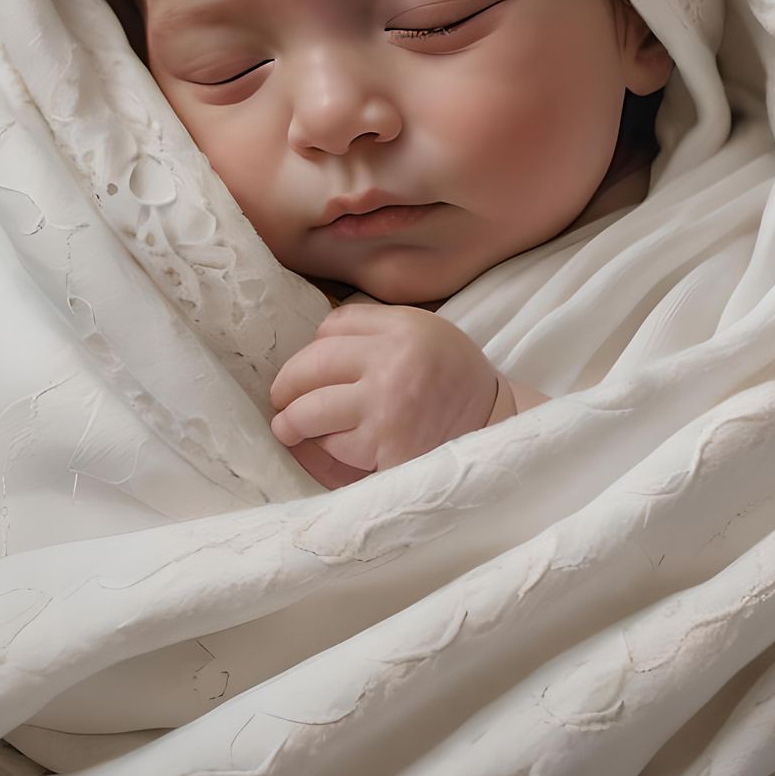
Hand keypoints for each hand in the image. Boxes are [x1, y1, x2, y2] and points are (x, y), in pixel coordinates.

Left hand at [269, 304, 500, 487]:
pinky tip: (336, 447)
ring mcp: (387, 405)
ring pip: (312, 409)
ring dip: (293, 422)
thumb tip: (312, 343)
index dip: (313, 347)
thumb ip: (376, 331)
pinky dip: (328, 449)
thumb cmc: (453, 380)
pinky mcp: (385, 447)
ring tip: (287, 427)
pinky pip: (335, 446)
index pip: (333, 327)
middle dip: (287, 385)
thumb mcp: (425, 333)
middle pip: (312, 364)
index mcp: (403, 326)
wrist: (495, 429)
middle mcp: (393, 360)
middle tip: (279, 399)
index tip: (310, 367)